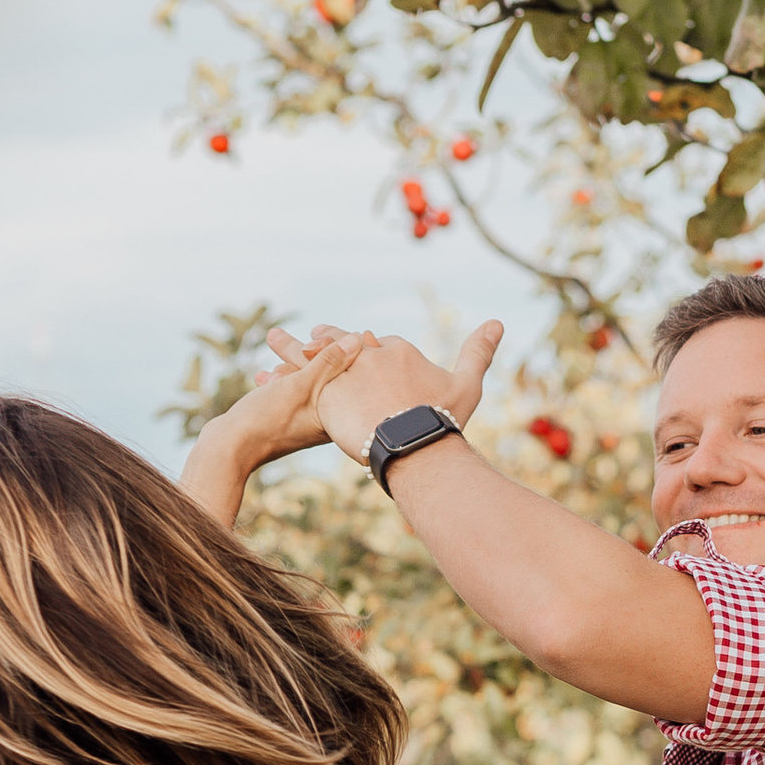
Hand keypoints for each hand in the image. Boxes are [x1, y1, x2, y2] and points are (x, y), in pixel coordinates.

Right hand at [178, 331, 365, 524]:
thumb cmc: (267, 419)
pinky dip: (278, 381)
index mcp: (336, 416)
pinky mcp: (282, 425)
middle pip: (331, 380)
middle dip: (318, 354)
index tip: (350, 333)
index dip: (352, 352)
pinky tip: (265, 373)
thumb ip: (328, 362)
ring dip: (292, 364)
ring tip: (279, 341)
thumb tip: (356, 339)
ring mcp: (303, 425)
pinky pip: (287, 396)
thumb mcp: (300, 385)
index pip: (355, 377)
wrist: (230, 449)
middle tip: (314, 334)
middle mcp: (325, 423)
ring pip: (306, 386)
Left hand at [270, 320, 504, 465]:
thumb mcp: (466, 383)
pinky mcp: (324, 394)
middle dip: (330, 338)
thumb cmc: (445, 419)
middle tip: (314, 334)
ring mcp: (344, 373)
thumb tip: (499, 321)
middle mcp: (368, 356)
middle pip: (344, 342)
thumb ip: (478, 351)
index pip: (379, 344)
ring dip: (297, 348)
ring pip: (316, 356)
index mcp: (397, 351)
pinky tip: (265, 376)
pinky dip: (282, 377)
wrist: (415, 443)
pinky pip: (297, 381)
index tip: (364, 346)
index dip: (370, 348)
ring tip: (279, 340)